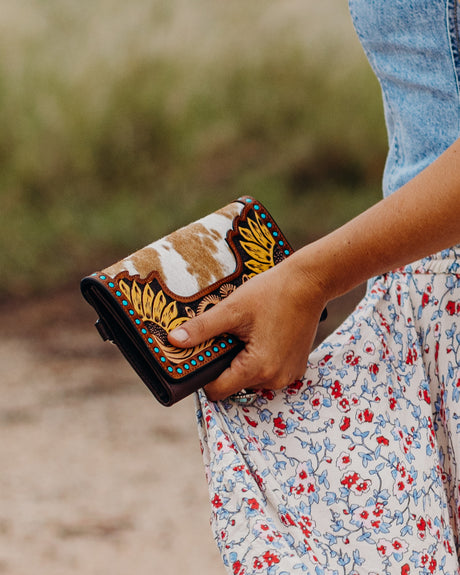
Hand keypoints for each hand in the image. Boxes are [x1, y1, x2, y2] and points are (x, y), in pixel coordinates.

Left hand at [168, 256, 327, 400]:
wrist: (309, 283)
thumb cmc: (272, 293)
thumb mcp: (232, 309)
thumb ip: (202, 328)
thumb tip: (174, 340)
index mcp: (258, 368)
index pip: (218, 391)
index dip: (205, 375)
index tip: (206, 353)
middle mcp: (275, 379)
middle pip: (235, 384)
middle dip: (226, 364)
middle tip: (228, 336)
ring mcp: (288, 375)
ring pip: (251, 379)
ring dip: (243, 362)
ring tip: (247, 334)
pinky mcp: (296, 367)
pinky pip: (268, 372)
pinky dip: (260, 359)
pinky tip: (262, 336)